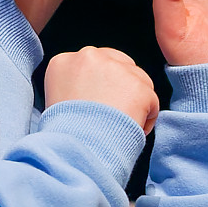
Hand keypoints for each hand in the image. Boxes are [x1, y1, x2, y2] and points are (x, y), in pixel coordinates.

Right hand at [44, 45, 158, 134]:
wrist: (76, 149)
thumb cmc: (64, 135)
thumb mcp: (55, 100)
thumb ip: (74, 86)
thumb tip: (92, 90)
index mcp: (64, 61)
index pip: (94, 62)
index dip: (101, 85)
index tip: (99, 103)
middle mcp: (89, 57)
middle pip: (120, 63)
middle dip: (121, 87)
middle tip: (114, 114)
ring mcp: (116, 68)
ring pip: (138, 80)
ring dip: (134, 102)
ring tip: (120, 126)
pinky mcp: (139, 85)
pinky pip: (152, 101)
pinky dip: (146, 119)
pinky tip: (129, 131)